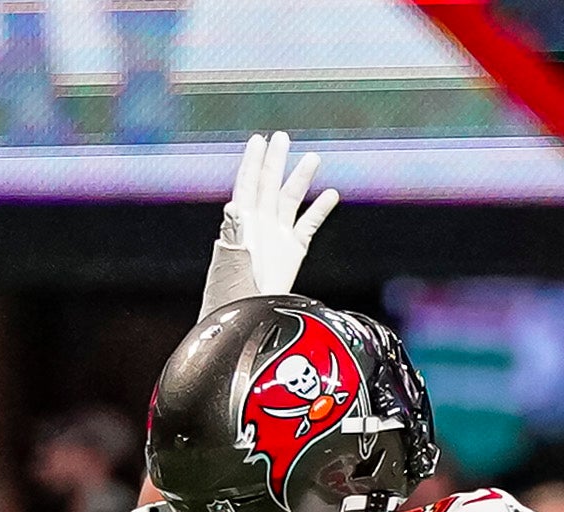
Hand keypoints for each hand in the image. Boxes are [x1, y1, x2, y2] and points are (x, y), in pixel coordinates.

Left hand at [220, 131, 336, 303]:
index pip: (247, 185)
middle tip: (282, 137)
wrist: (245, 320)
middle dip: (275, 161)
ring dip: (300, 179)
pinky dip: (319, 210)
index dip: (253, 162)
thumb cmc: (232, 295)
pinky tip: (330, 195)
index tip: (259, 141)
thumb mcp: (232, 262)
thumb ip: (235, 234)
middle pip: (269, 185)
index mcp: (242, 225)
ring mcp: (276, 237)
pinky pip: (307, 225)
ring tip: (313, 158)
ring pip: (290, 201)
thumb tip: (234, 208)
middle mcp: (259, 225)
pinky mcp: (291, 252)